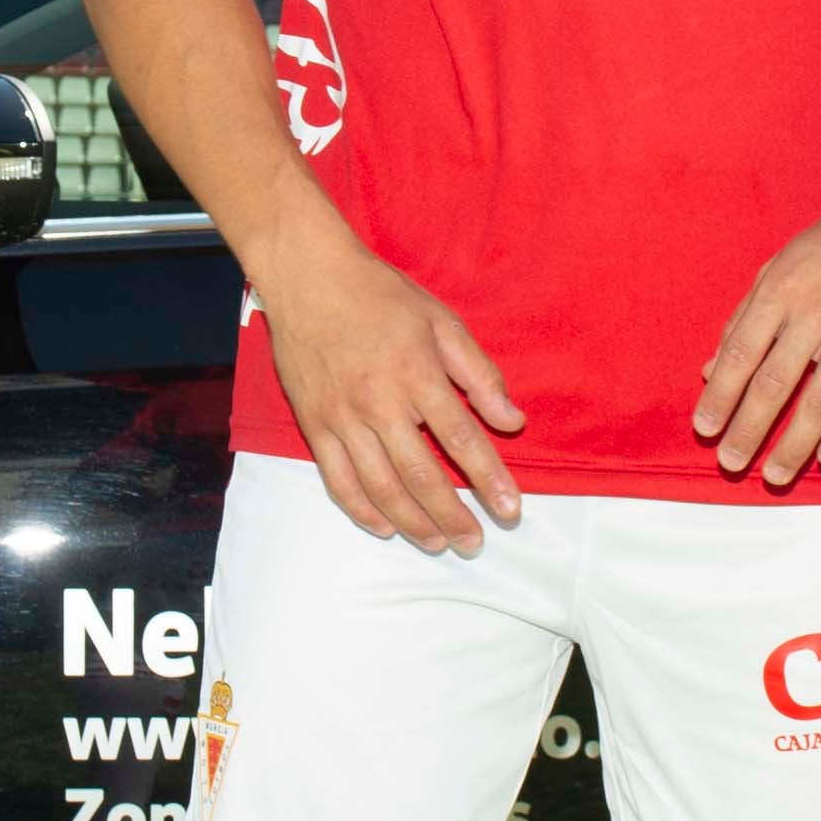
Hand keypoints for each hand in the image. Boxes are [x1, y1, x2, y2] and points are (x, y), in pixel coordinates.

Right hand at [269, 242, 525, 550]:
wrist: (308, 277)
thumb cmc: (380, 296)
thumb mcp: (441, 321)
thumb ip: (479, 374)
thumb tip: (511, 421)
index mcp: (416, 373)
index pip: (461, 439)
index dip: (489, 479)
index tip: (509, 509)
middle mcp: (379, 402)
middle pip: (421, 475)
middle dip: (453, 516)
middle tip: (476, 542)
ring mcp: (342, 417)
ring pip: (381, 487)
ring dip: (413, 523)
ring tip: (439, 543)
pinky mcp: (314, 425)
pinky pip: (338, 480)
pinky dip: (363, 510)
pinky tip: (386, 527)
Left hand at [692, 193, 820, 491]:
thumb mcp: (780, 265)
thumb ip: (745, 316)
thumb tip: (710, 367)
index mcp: (782, 291)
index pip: (741, 354)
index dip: (720, 395)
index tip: (705, 427)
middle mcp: (816, 313)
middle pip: (774, 385)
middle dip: (748, 430)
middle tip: (730, 461)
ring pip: (819, 403)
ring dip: (794, 446)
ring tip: (774, 474)